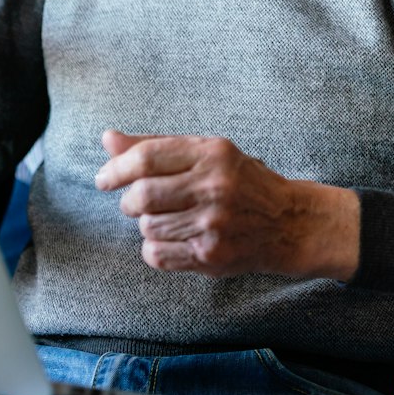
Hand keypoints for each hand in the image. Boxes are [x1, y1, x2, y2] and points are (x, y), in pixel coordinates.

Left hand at [94, 130, 358, 279]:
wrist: (289, 223)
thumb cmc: (241, 182)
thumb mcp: (206, 152)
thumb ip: (156, 145)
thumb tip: (107, 139)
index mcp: (213, 152)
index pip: (147, 157)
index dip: (116, 168)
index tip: (104, 178)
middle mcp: (214, 186)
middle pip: (142, 195)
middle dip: (129, 201)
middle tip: (137, 202)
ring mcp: (214, 223)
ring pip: (147, 226)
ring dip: (147, 224)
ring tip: (169, 218)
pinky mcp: (212, 256)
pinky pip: (157, 254)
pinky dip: (155, 248)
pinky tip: (175, 238)